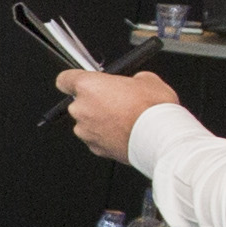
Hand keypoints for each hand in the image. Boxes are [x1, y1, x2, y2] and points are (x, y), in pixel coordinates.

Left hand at [60, 68, 179, 158]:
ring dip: (100, 120)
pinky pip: (96, 138)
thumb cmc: (153, 109)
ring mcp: (86, 130)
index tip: (80, 81)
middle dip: (95, 102)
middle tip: (117, 102)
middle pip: (79, 102)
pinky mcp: (94, 148)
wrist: (161, 138)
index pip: (64, 79)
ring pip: (87, 122)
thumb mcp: (147, 79)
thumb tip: (134, 82)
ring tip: (124, 119)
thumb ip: (131, 79)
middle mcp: (81, 109)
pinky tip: (124, 132)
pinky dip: (106, 135)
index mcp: (88, 86)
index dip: (73, 79)